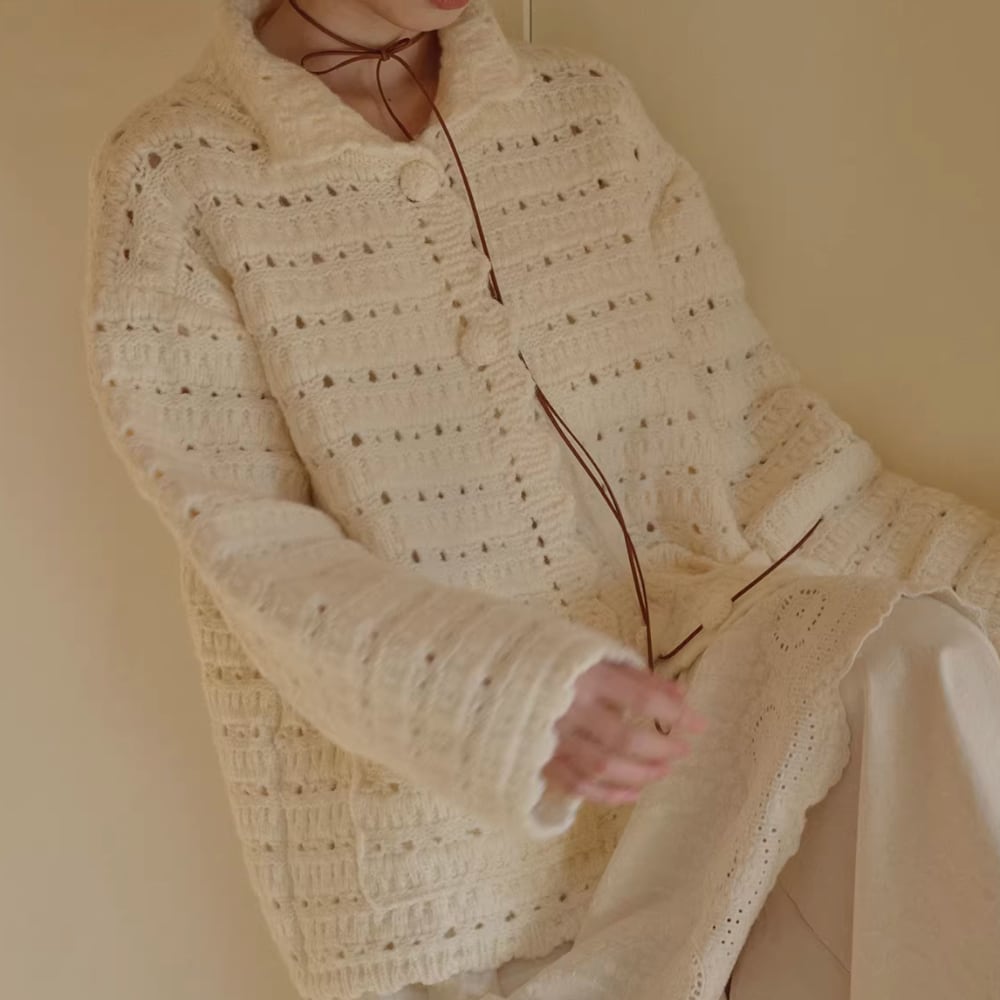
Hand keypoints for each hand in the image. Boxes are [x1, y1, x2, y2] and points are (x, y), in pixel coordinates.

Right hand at [541, 659, 705, 805]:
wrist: (497, 674)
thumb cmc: (555, 662)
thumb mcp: (598, 658)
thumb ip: (638, 677)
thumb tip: (681, 694)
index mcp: (586, 676)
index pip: (641, 698)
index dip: (675, 713)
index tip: (700, 725)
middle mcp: (570, 708)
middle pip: (624, 738)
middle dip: (660, 749)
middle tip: (681, 751)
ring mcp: (553, 738)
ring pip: (602, 767)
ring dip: (639, 774)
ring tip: (663, 771)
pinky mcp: (540, 759)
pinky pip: (578, 786)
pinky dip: (608, 794)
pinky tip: (632, 793)